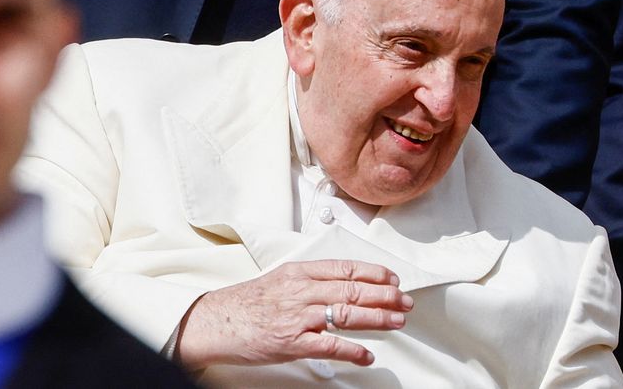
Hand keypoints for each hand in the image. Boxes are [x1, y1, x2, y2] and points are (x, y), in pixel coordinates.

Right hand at [176, 259, 412, 369]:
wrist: (218, 321)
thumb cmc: (247, 302)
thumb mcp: (280, 279)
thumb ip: (309, 279)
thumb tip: (341, 283)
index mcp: (299, 272)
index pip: (345, 268)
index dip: (373, 273)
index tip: (393, 278)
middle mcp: (301, 291)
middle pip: (352, 290)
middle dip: (384, 295)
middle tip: (405, 300)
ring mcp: (298, 317)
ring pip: (347, 314)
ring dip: (378, 319)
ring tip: (397, 322)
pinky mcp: (293, 342)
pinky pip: (329, 346)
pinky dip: (352, 350)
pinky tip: (367, 355)